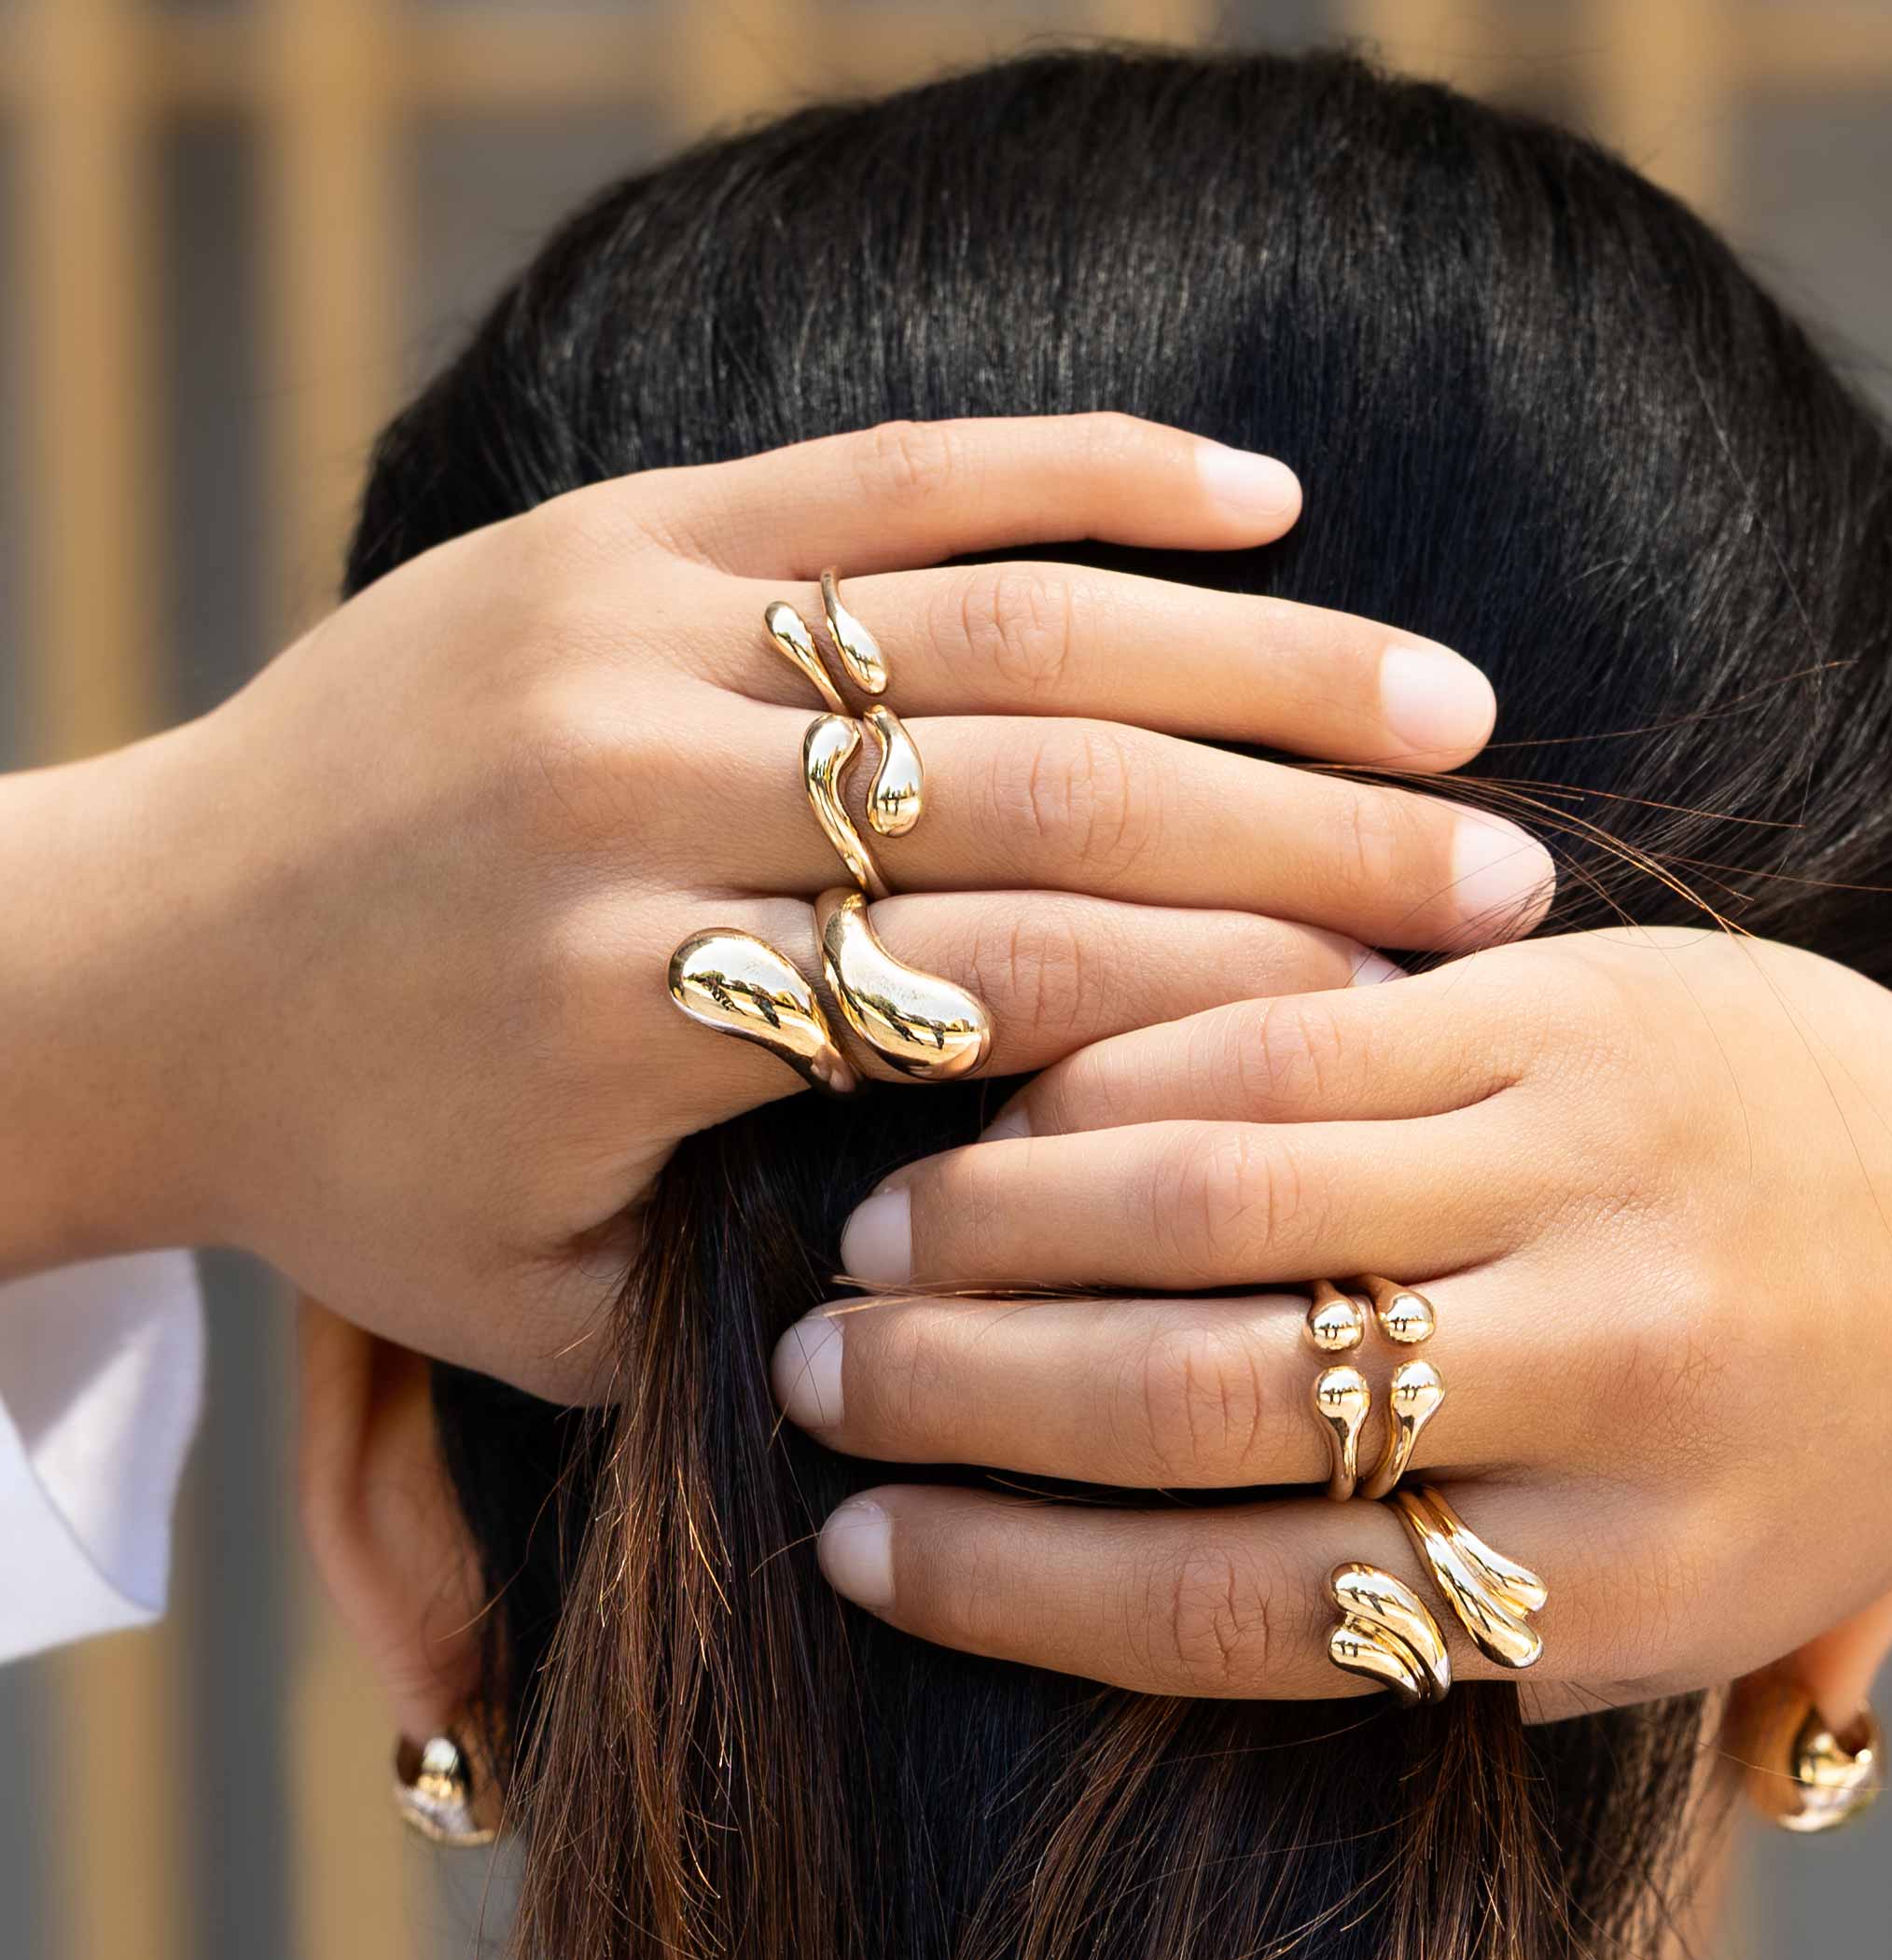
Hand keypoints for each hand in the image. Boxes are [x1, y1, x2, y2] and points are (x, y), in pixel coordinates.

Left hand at [0, 414, 1553, 1398]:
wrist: (131, 962)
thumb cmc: (356, 1164)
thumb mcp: (545, 1305)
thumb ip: (775, 1304)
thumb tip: (1037, 1287)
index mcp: (625, 1002)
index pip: (1006, 988)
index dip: (1230, 1011)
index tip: (1413, 1032)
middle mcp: (634, 785)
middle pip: (1045, 792)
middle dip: (1305, 836)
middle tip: (1502, 869)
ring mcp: (621, 620)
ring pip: (997, 618)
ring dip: (1248, 661)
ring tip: (1442, 707)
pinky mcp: (608, 519)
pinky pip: (883, 471)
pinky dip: (1081, 470)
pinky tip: (1259, 493)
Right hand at [776, 928, 1891, 1714]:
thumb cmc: (1804, 1457)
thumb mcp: (1651, 1615)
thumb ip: (1424, 1635)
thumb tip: (1097, 1600)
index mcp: (1606, 1582)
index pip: (1231, 1605)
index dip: (1008, 1583)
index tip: (860, 1551)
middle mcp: (1601, 1382)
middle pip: (1195, 1398)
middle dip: (957, 1399)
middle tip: (815, 1381)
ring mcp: (1588, 1170)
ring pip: (1214, 1195)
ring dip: (1001, 1228)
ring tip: (878, 1251)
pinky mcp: (1581, 1012)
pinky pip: (1295, 1037)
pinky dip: (1130, 1078)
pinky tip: (1020, 1109)